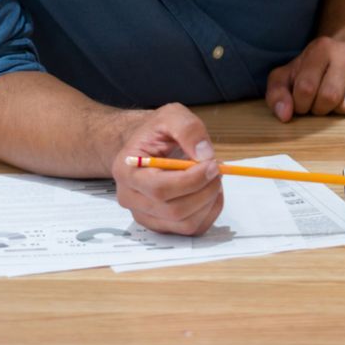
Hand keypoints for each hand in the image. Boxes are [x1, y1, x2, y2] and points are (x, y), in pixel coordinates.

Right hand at [109, 104, 224, 235]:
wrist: (146, 147)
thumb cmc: (156, 133)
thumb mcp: (171, 115)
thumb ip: (188, 129)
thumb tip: (204, 155)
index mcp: (128, 171)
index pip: (160, 188)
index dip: (192, 180)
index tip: (212, 164)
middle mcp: (131, 199)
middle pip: (174, 210)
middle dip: (205, 190)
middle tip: (217, 170)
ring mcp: (145, 215)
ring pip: (185, 223)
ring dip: (209, 201)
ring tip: (212, 179)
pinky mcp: (162, 224)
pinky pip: (192, 228)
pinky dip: (209, 211)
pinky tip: (209, 192)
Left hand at [266, 34, 344, 119]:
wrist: (343, 54)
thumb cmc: (311, 69)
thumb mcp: (287, 76)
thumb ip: (277, 94)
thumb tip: (284, 114)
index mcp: (321, 47)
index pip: (306, 88)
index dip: (300, 105)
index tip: (302, 103)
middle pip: (329, 98)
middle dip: (319, 109)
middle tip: (318, 103)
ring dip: (338, 111)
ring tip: (335, 99)